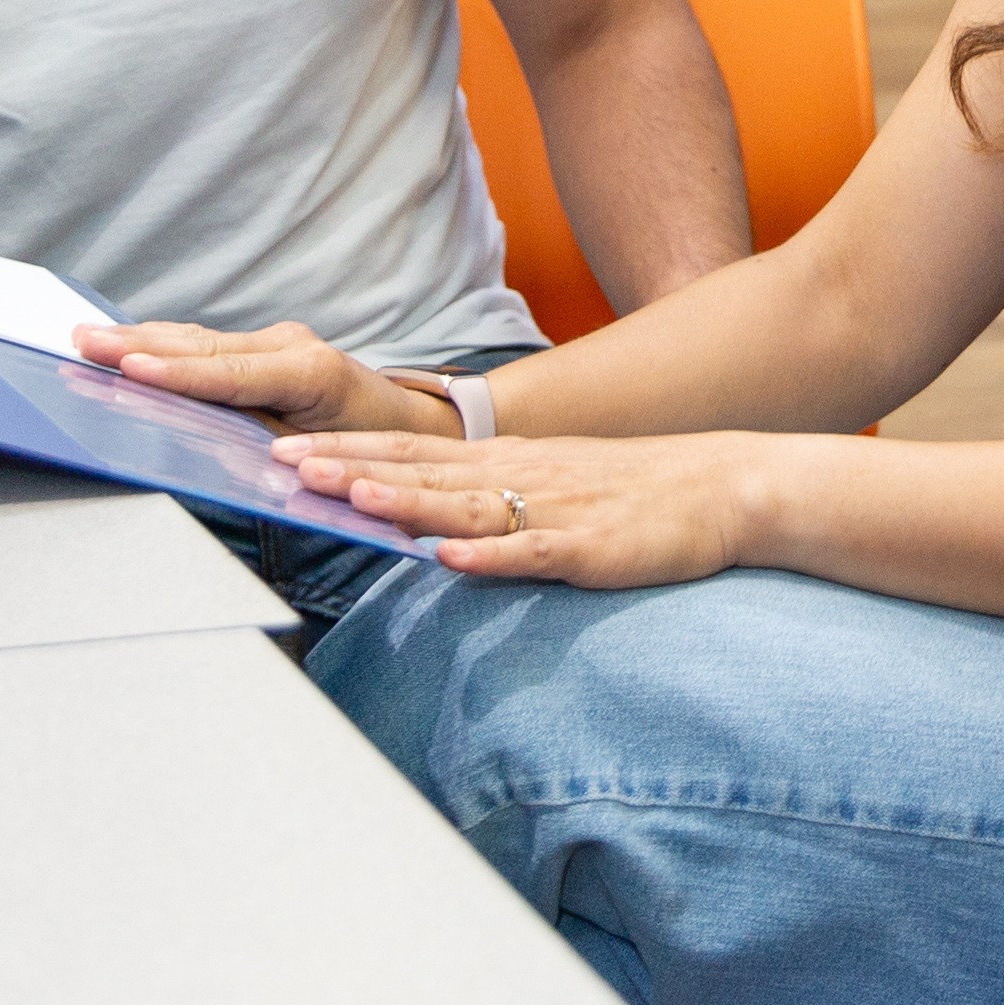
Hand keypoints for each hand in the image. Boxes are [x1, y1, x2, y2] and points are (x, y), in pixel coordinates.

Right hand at [76, 317, 453, 444]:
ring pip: (200, 340)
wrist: (414, 425)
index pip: (230, 374)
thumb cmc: (375, 452)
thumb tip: (211, 449)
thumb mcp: (328, 461)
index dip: (176, 373)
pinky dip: (165, 344)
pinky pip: (208, 344)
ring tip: (90, 338)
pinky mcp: (271, 347)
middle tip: (85, 343)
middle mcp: (294, 347)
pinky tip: (128, 342)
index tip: (130, 366)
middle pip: (203, 348)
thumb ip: (269, 451)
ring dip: (142, 340)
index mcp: (312, 374)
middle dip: (140, 346)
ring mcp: (282, 341)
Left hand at [272, 424, 757, 589]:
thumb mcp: (549, 480)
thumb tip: (418, 514)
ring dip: (405, 500)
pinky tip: (450, 559)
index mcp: (504, 461)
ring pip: (465, 506)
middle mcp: (518, 477)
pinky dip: (490, 556)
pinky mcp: (588, 548)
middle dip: (349, 466)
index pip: (410, 448)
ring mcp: (553, 510)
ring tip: (349, 495)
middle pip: (420, 470)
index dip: (345, 447)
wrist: (722, 488)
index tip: (281, 445)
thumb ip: (486, 493)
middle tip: (283, 460)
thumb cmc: (632, 490)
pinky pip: (532, 553)